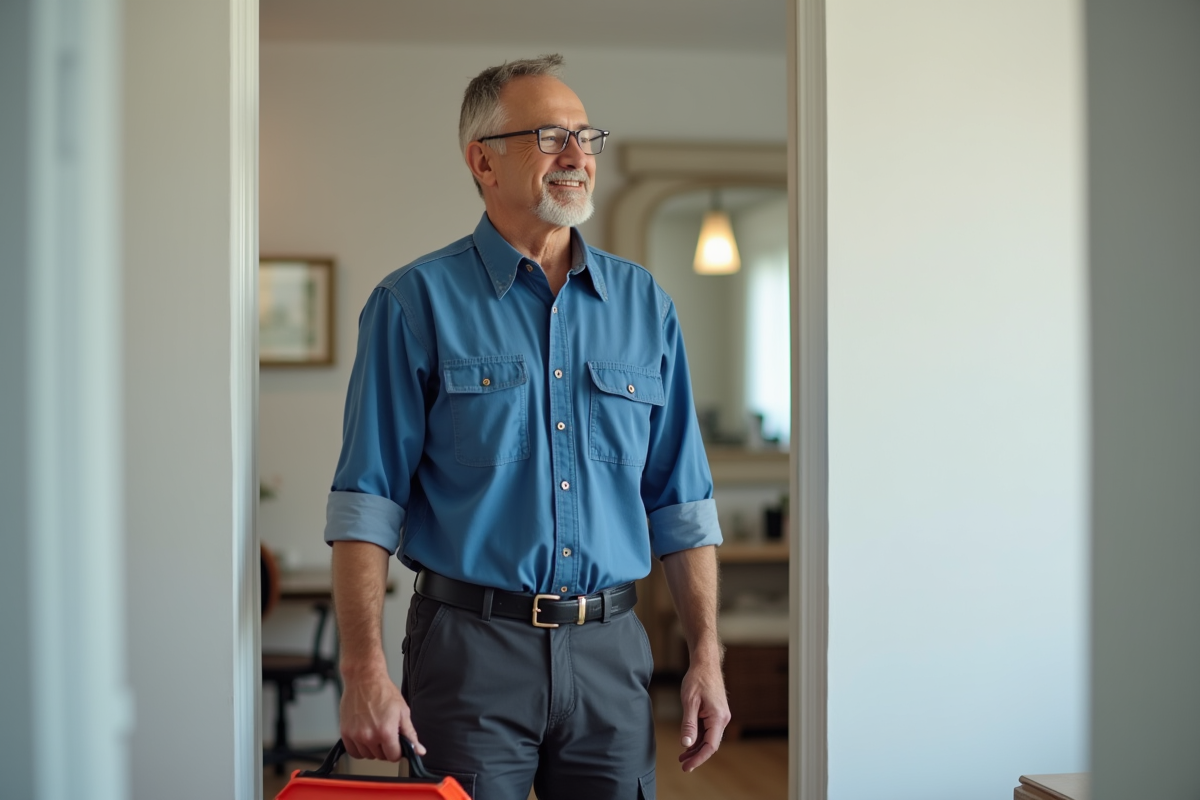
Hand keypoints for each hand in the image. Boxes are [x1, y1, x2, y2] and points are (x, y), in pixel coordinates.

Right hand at [338, 668, 423, 760]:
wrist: (364, 679)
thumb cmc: (383, 691)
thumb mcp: (403, 711)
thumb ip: (410, 734)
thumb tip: (419, 751)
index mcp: (386, 732)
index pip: (394, 757)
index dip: (398, 751)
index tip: (396, 743)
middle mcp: (370, 736)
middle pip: (380, 756)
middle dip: (385, 748)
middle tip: (385, 732)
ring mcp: (356, 735)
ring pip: (367, 755)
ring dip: (372, 748)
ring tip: (375, 731)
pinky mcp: (345, 732)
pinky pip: (353, 752)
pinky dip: (359, 748)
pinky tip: (364, 737)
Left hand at [677, 655, 730, 771]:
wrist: (705, 663)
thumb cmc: (697, 679)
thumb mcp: (689, 702)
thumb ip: (688, 724)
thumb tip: (686, 744)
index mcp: (718, 717)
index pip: (710, 746)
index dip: (698, 758)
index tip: (687, 767)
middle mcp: (722, 719)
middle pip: (710, 744)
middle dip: (696, 756)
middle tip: (682, 765)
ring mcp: (720, 716)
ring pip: (709, 738)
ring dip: (696, 748)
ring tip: (682, 757)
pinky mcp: (716, 713)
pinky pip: (708, 730)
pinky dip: (698, 738)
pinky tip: (688, 743)